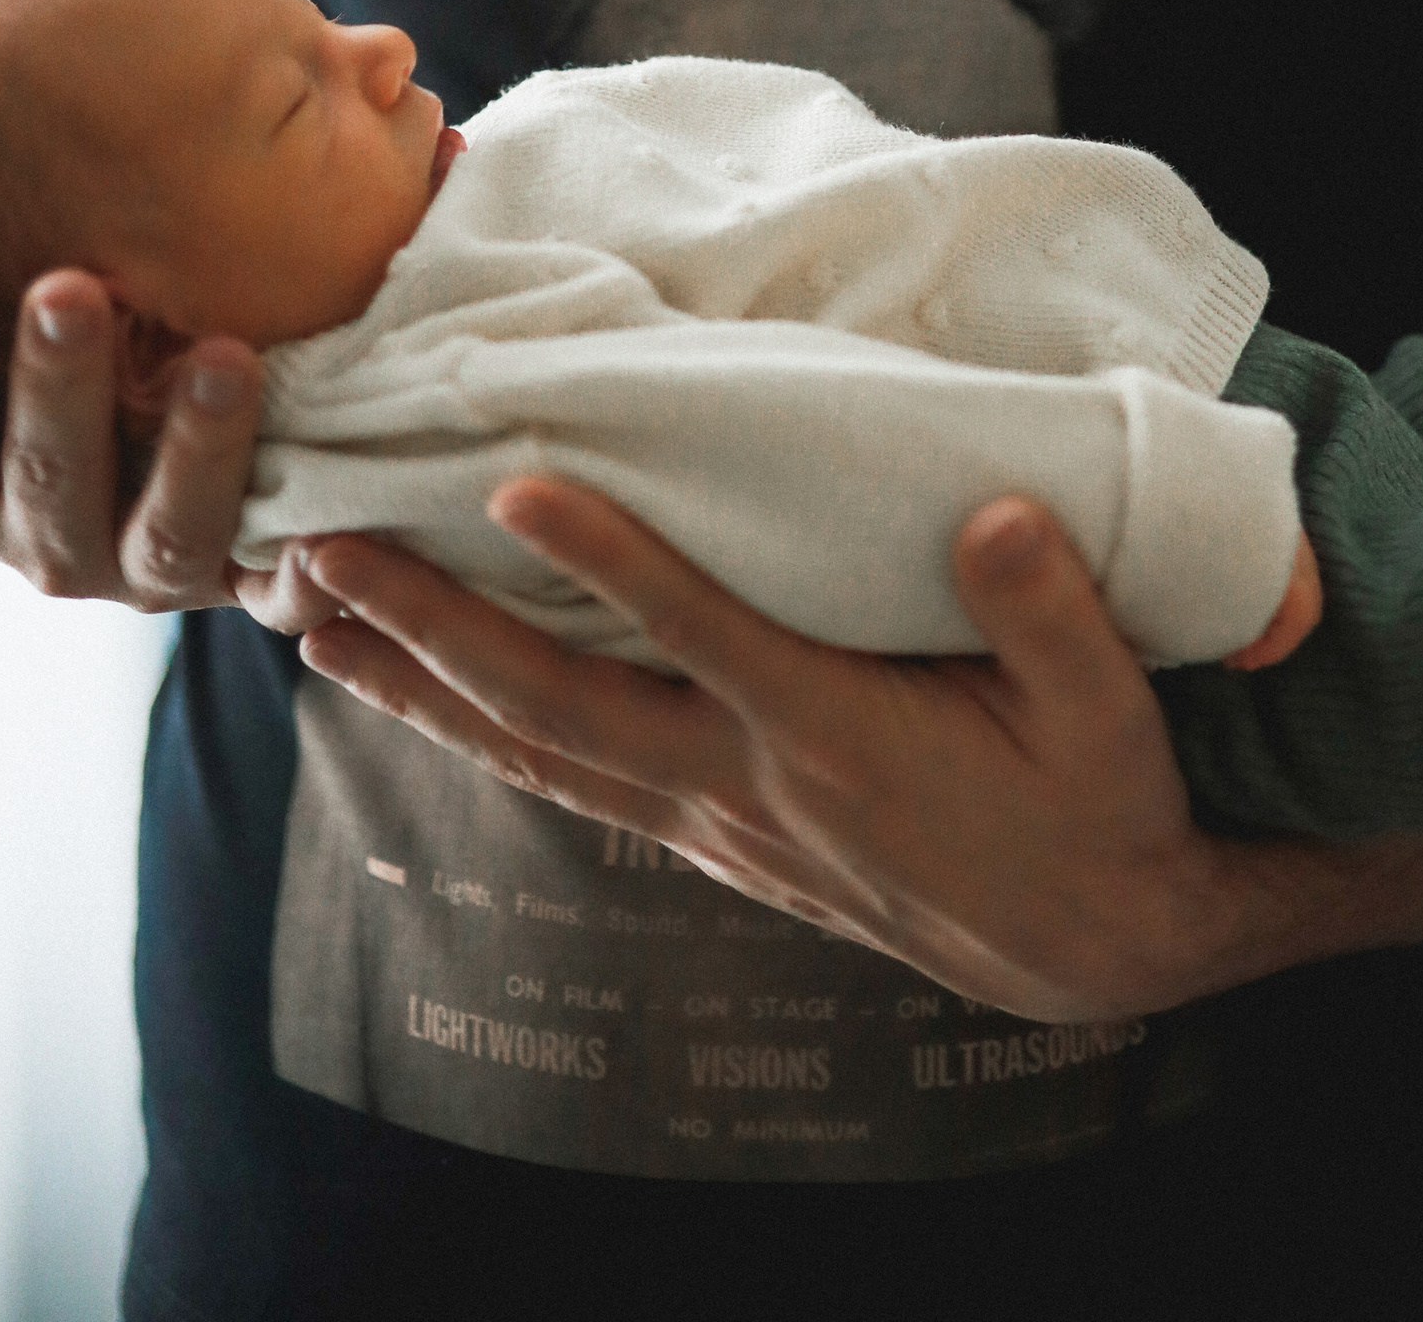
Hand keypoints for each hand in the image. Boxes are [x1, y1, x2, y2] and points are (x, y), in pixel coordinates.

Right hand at [0, 250, 338, 629]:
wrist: (175, 451)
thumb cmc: (30, 358)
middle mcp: (41, 535)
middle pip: (40, 475)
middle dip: (53, 388)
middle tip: (72, 288)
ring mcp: (146, 565)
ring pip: (167, 528)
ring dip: (198, 452)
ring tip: (232, 359)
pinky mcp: (249, 580)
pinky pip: (281, 587)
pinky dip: (305, 572)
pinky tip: (330, 529)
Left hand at [298, 482, 1422, 1017]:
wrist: (1097, 943)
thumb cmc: (1103, 801)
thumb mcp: (1110, 708)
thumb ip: (1050, 609)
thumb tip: (1000, 513)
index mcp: (838, 735)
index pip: (699, 630)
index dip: (610, 553)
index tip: (514, 479)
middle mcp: (750, 784)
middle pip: (562, 700)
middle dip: (435, 624)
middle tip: (321, 555)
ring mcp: (721, 818)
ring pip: (541, 747)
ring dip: (421, 684)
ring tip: (312, 624)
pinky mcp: (717, 832)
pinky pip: (571, 775)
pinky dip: (483, 732)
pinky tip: (423, 697)